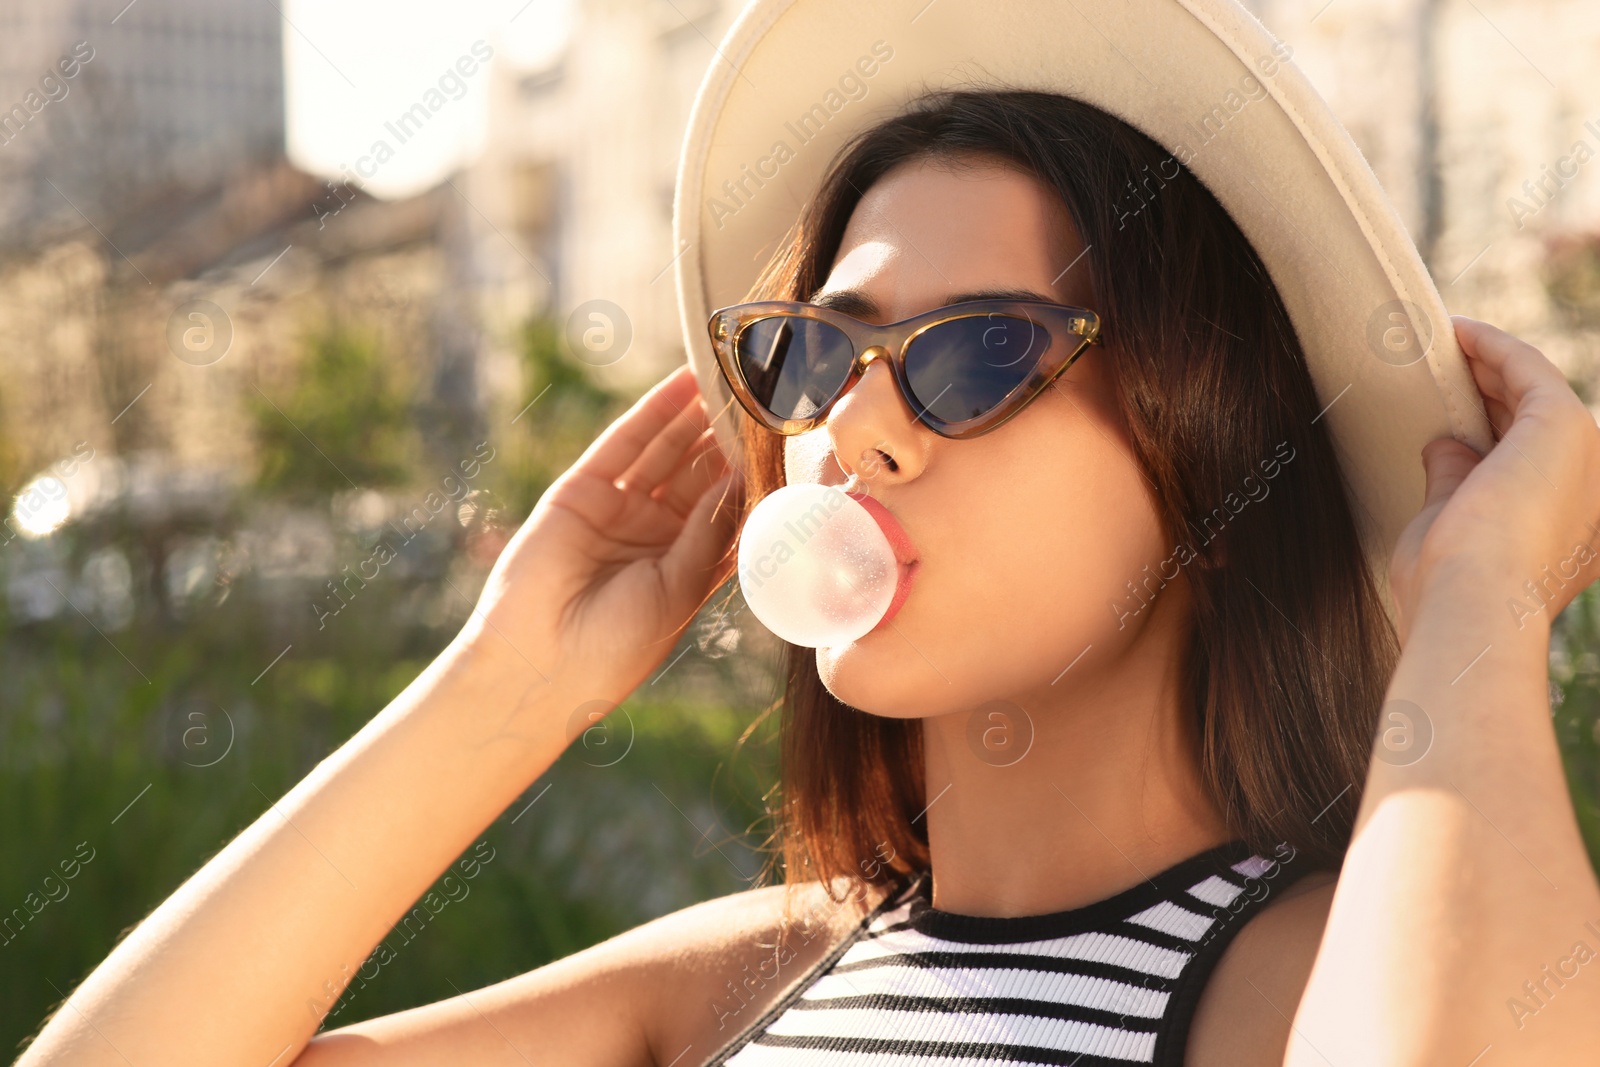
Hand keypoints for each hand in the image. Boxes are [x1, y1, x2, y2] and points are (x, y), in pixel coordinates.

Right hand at [458, 364, 742, 703]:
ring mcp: (618, 510)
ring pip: (666, 451)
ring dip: (698, 415)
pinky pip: (626, 442)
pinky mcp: (583, 490)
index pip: (725, 508)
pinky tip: (686, 383)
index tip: (787, 442)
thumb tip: (742, 475)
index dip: (752, 475)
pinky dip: (656, 411)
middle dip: (729, 437)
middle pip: (699, 473)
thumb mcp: (680, 587)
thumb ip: (708, 529)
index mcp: (685, 565)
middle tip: (768, 395)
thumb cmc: (617, 646)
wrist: (541, 665)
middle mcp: (654, 533)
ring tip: (735, 377)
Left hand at [1388, 316, 1599, 642]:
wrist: (1472, 602)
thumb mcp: (1448, 527)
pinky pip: (1527, 369)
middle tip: (1441, 370)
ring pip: (1534, 394)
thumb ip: (1453, 481)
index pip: (1523, 466)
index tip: (1449, 412)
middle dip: (1486, 394)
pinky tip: (1458, 332)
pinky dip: (1493, 348)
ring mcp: (1583, 458)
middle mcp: (1588, 494)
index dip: (1487, 431)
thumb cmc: (1450, 586)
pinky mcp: (1563, 425)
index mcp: (1566, 530)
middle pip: (1531, 426)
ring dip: (1489, 364)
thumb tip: (1445, 444)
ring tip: (1444, 345)